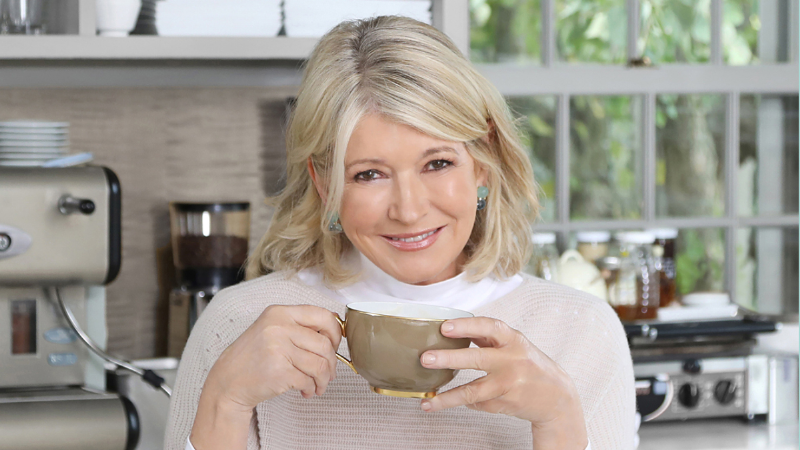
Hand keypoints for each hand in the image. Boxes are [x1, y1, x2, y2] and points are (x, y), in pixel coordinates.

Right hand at [204, 305, 342, 411]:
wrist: (228, 381)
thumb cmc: (254, 357)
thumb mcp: (272, 330)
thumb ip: (300, 328)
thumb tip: (337, 336)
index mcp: (280, 312)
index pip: (323, 315)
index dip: (336, 333)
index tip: (335, 345)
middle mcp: (279, 327)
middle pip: (325, 344)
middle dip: (332, 363)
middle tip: (329, 373)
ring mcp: (278, 348)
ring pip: (320, 365)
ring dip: (324, 379)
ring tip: (318, 385)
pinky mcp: (279, 371)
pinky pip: (308, 380)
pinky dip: (311, 389)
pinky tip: (305, 391)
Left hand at [419, 317, 586, 448]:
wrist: (557, 397)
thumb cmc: (529, 365)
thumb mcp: (514, 345)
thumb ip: (486, 337)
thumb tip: (450, 327)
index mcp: (513, 339)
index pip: (488, 326)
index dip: (466, 326)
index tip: (444, 327)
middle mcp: (513, 360)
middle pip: (477, 358)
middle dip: (449, 358)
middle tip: (425, 358)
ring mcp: (510, 383)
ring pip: (473, 390)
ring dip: (447, 397)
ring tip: (426, 399)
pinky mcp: (507, 403)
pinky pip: (478, 403)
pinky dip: (461, 402)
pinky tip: (441, 403)